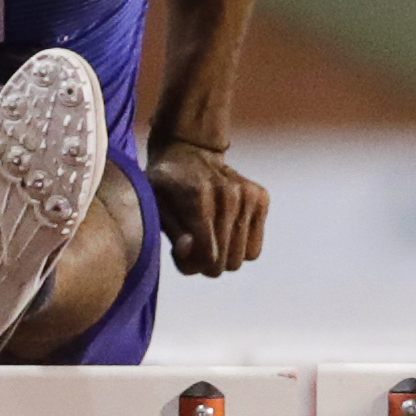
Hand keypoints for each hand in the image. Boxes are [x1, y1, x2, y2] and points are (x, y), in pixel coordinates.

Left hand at [146, 137, 267, 275]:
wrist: (188, 150)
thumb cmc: (166, 185)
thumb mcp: (154, 206)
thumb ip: (172, 232)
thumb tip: (188, 251)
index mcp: (198, 198)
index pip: (208, 256)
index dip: (192, 266)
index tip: (180, 254)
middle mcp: (229, 196)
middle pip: (228, 262)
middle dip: (208, 263)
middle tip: (194, 247)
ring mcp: (248, 196)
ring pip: (244, 257)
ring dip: (225, 256)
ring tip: (209, 239)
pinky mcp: (261, 197)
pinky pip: (255, 247)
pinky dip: (240, 245)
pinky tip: (224, 230)